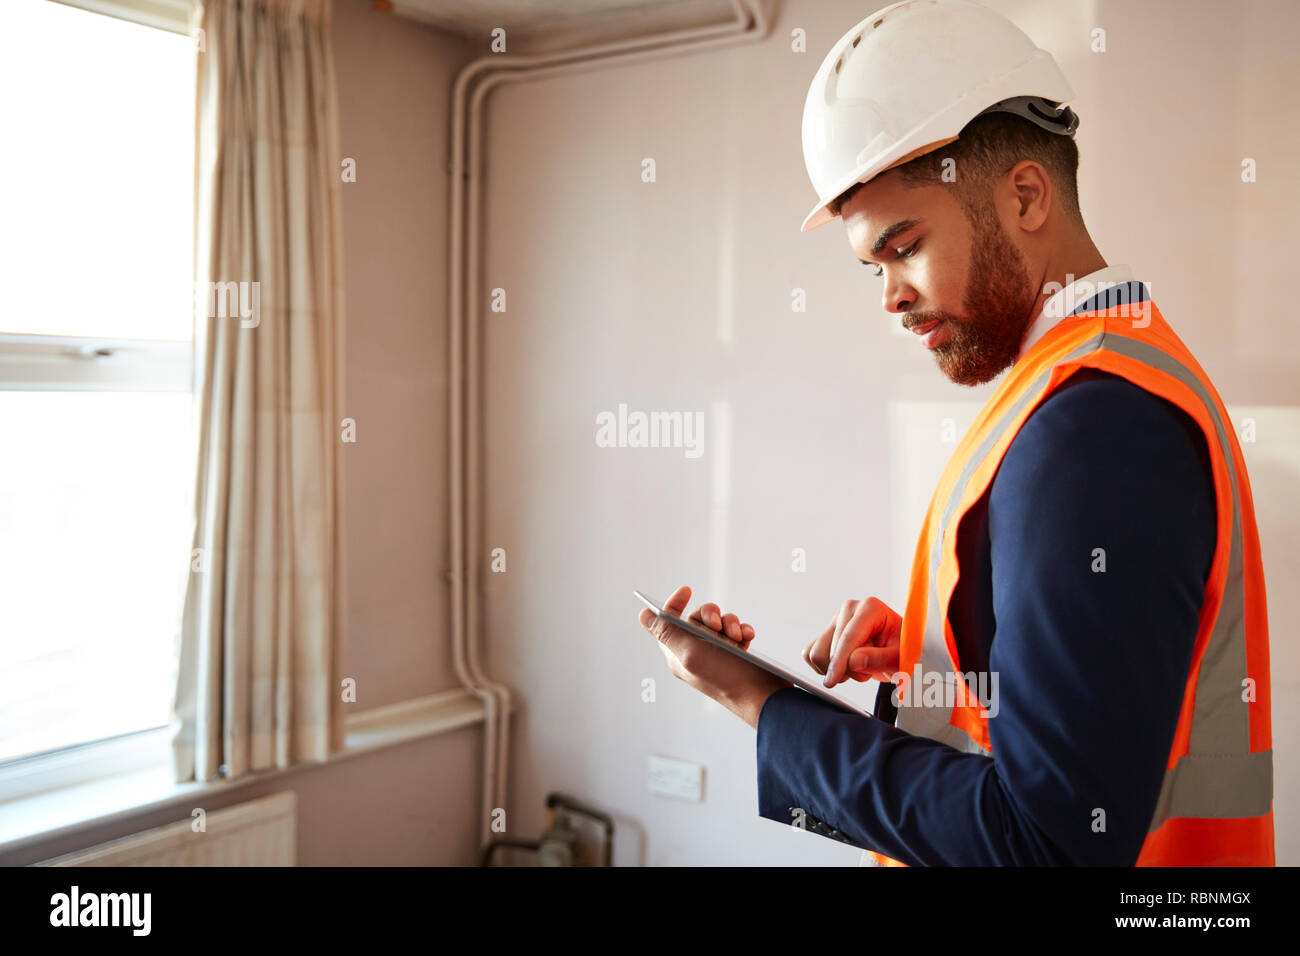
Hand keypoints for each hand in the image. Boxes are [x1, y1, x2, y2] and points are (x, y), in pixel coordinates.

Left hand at [636, 584, 790, 727]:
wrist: (762, 696)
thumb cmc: (725, 677)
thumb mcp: (690, 652)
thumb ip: (666, 633)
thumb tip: (643, 615)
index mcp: (678, 654)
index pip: (667, 622)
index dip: (674, 603)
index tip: (687, 590)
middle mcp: (696, 652)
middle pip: (697, 618)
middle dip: (711, 615)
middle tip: (718, 626)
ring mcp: (717, 653)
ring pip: (719, 622)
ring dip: (730, 623)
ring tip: (736, 637)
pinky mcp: (736, 653)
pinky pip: (737, 630)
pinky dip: (743, 631)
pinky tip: (747, 638)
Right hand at [802, 597, 901, 687]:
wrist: (897, 650)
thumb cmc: (901, 650)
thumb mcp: (899, 658)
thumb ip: (879, 659)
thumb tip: (854, 661)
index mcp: (870, 608)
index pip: (848, 637)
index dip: (839, 661)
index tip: (832, 681)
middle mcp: (850, 609)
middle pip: (830, 648)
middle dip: (846, 669)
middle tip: (867, 673)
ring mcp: (836, 620)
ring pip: (817, 653)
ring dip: (836, 670)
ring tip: (858, 669)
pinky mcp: (826, 632)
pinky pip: (810, 654)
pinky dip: (823, 668)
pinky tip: (843, 668)